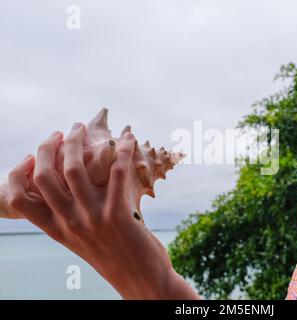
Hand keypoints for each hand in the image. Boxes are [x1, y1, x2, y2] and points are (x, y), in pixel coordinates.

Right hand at [7, 123, 201, 299]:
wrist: (142, 279)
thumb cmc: (114, 256)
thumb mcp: (82, 240)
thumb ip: (71, 216)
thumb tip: (69, 186)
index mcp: (57, 230)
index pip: (19, 199)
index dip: (18, 173)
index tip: (30, 157)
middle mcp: (69, 223)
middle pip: (44, 176)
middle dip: (48, 146)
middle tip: (62, 132)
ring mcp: (93, 218)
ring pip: (74, 169)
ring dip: (78, 141)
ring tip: (83, 128)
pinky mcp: (118, 214)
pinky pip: (117, 173)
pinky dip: (123, 151)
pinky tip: (128, 139)